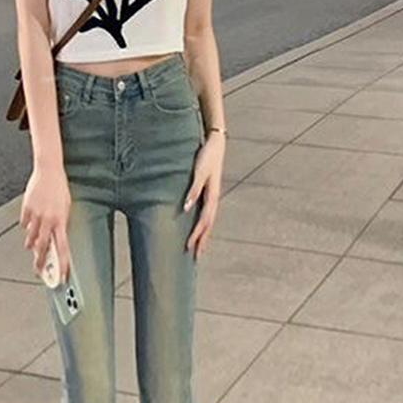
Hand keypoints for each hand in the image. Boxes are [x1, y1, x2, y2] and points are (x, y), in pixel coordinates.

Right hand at [19, 165, 71, 281]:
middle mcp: (48, 220)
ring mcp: (35, 215)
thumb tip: (56, 238)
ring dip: (31, 244)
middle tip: (38, 270)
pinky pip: (24, 224)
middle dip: (40, 262)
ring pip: (30, 238)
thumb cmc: (59, 188)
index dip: (62, 265)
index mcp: (61, 221)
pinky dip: (27, 226)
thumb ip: (61, 224)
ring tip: (32, 244)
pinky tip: (30, 222)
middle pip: (42, 248)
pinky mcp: (26, 209)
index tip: (62, 276)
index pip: (62, 249)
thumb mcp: (66, 208)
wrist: (48, 171)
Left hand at [184, 132, 224, 260]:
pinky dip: (204, 226)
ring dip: (204, 236)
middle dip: (202, 242)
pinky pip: (207, 215)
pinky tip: (200, 230)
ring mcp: (213, 197)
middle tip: (196, 257)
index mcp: (212, 196)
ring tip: (198, 249)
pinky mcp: (210, 194)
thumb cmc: (206, 157)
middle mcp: (214, 200)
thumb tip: (186, 208)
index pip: (204, 221)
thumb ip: (193, 190)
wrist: (216, 144)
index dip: (197, 235)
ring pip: (209, 222)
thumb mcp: (199, 172)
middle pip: (208, 226)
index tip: (189, 247)